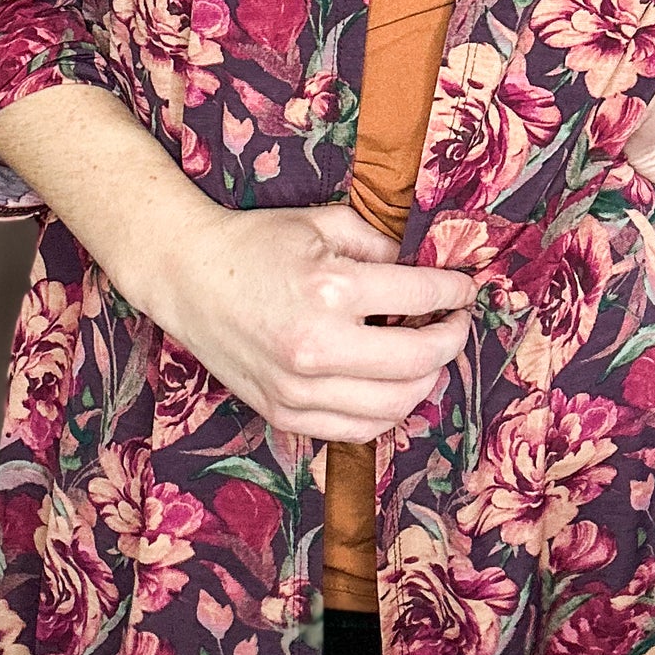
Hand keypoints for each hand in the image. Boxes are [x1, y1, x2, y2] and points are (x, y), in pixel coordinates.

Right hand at [138, 199, 477, 443]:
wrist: (188, 277)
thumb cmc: (256, 243)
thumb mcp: (323, 223)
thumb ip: (379, 245)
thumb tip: (424, 271)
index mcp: (332, 290)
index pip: (421, 297)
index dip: (454, 292)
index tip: (466, 288)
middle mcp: (320, 348)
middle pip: (420, 361)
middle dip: (452, 339)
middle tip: (455, 321)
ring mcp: (300, 390)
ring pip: (396, 404)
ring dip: (426, 378)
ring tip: (427, 351)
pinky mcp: (285, 415)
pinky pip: (359, 430)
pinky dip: (388, 409)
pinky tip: (392, 381)